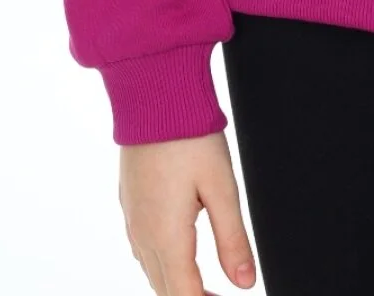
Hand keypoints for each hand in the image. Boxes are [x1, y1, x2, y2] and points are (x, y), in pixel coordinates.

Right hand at [119, 130, 255, 292]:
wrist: (153, 97)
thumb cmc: (188, 136)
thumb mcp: (222, 187)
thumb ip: (233, 239)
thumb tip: (244, 282)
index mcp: (166, 236)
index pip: (184, 294)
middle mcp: (143, 234)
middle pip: (164, 288)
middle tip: (220, 295)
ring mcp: (132, 218)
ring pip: (151, 270)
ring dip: (176, 283)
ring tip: (205, 284)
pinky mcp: (129, 202)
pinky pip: (142, 248)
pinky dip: (161, 263)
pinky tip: (178, 252)